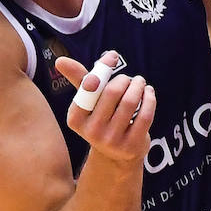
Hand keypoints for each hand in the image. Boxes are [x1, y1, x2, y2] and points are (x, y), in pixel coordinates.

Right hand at [54, 51, 156, 165]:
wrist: (116, 155)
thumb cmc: (101, 118)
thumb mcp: (88, 102)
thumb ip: (79, 80)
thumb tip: (60, 60)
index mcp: (75, 118)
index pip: (88, 87)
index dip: (102, 69)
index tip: (112, 56)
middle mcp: (91, 132)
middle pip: (112, 92)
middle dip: (124, 79)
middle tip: (130, 79)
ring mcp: (111, 141)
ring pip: (130, 102)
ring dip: (138, 86)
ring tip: (140, 83)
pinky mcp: (131, 146)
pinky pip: (145, 115)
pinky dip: (149, 99)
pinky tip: (148, 93)